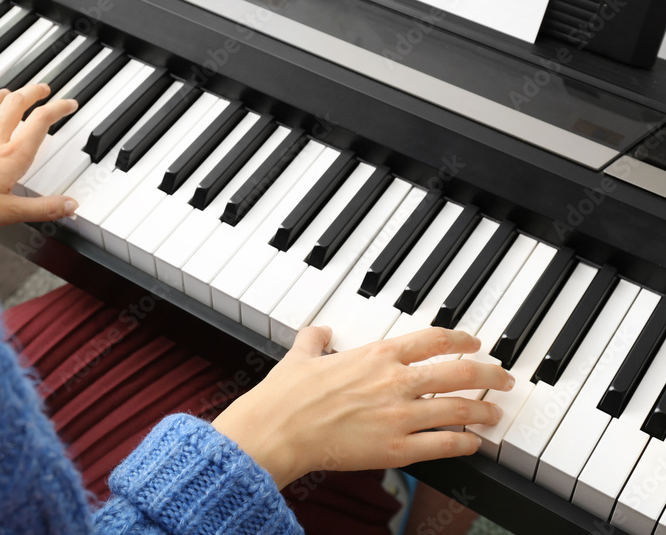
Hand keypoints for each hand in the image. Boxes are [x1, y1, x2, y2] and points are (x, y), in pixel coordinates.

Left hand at [0, 84, 78, 233]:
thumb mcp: (8, 214)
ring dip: (0, 95)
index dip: (57, 109)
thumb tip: (70, 205)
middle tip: (42, 89)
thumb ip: (42, 209)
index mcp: (10, 157)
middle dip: (32, 93)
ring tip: (8, 92)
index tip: (68, 103)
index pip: (39, 123)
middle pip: (14, 105)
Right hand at [211, 327, 512, 489]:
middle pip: (459, 372)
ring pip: (458, 409)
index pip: (433, 340)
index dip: (461, 339)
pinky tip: (474, 444)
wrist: (278, 429)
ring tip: (494, 414)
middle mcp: (394, 381)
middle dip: (489, 375)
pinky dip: (465, 444)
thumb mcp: (300, 355)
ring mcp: (399, 415)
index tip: (474, 343)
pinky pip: (443, 444)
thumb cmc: (286, 395)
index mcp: (376, 355)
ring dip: (484, 411)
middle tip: (503, 378)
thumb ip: (314, 340)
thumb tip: (318, 332)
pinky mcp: (396, 448)